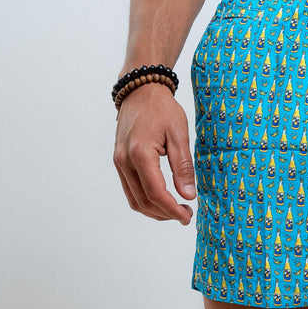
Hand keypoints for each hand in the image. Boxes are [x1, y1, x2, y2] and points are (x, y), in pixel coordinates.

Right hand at [113, 84, 195, 224]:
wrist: (140, 91)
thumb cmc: (161, 109)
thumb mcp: (179, 135)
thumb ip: (183, 167)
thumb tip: (188, 195)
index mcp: (140, 153)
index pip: (155, 193)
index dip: (172, 210)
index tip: (188, 217)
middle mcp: (124, 161)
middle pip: (143, 202)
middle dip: (165, 214)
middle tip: (186, 215)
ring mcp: (119, 162)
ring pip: (134, 201)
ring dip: (155, 211)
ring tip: (176, 210)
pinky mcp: (119, 163)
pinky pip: (131, 191)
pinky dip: (146, 201)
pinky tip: (163, 201)